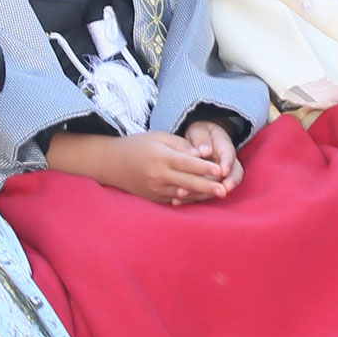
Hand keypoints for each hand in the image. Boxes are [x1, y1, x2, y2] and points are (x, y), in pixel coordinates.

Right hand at [48, 130, 226, 203]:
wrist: (112, 163)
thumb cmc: (139, 145)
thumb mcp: (159, 137)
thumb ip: (181, 145)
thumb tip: (203, 154)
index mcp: (160, 157)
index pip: (187, 163)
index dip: (205, 167)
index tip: (220, 169)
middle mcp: (158, 175)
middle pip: (188, 182)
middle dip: (208, 186)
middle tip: (225, 189)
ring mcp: (155, 189)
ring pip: (183, 193)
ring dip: (201, 194)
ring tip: (217, 194)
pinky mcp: (153, 198)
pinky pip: (174, 199)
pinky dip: (188, 198)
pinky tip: (201, 198)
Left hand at [177, 120, 243, 204]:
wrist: (200, 140)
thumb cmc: (200, 134)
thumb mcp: (200, 131)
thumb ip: (202, 139)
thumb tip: (205, 151)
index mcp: (225, 147)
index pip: (230, 155)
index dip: (228, 164)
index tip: (223, 172)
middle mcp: (226, 164)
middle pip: (229, 177)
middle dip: (217, 185)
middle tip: (207, 189)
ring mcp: (219, 177)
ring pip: (216, 189)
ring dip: (200, 194)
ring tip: (181, 194)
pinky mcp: (209, 186)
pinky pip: (203, 194)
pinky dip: (190, 198)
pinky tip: (176, 200)